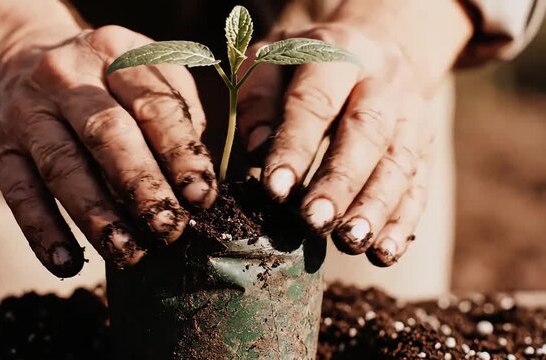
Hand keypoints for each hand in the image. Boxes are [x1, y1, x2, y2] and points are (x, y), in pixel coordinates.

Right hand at [0, 26, 215, 275]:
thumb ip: (176, 116)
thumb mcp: (142, 73)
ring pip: (62, 167)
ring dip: (98, 216)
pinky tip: (67, 262)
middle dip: (141, 186)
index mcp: (115, 54)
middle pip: (106, 133)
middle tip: (168, 229)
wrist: (17, 61)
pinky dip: (43, 231)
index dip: (180, 152)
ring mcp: (27, 113)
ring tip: (129, 253)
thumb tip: (197, 184)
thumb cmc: (102, 79)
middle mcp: (67, 78)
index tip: (201, 196)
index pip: (153, 103)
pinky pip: (19, 193)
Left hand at [238, 1, 471, 266]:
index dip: (295, 146)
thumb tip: (256, 151)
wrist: (372, 52)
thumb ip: (259, 101)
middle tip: (316, 223)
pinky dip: (402, 223)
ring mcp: (411, 114)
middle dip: (341, 182)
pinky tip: (383, 253)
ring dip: (376, 208)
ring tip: (352, 243)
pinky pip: (418, 185)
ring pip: (399, 163)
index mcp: (338, 53)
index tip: (275, 190)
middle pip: (368, 133)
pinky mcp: (424, 146)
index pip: (316, 101)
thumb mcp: (271, 63)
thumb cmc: (304, 66)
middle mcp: (383, 82)